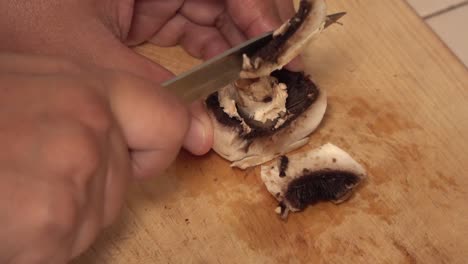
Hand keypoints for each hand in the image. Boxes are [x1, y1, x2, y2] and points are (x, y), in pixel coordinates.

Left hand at [0, 0, 298, 80]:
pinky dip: (211, 52)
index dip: (261, 8)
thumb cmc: (25, 18)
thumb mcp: (92, 56)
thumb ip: (153, 94)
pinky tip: (226, 76)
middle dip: (257, 29)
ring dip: (237, 45)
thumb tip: (201, 138)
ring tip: (259, 78)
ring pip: (213, 12)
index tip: (281, 45)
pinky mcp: (146, 11)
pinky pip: (191, 26)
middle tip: (282, 67)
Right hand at [0, 52, 203, 262]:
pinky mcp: (52, 225)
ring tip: (7, 193)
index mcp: (86, 87)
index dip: (156, 146)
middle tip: (26, 175)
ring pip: (94, 222)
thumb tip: (116, 131)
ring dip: (56, 221)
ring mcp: (76, 177)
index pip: (165, 121)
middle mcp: (91, 128)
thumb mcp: (23, 86)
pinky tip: (4, 219)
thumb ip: (78, 106)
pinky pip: (62, 249)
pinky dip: (34, 247)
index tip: (142, 159)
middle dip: (87, 192)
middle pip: (123, 184)